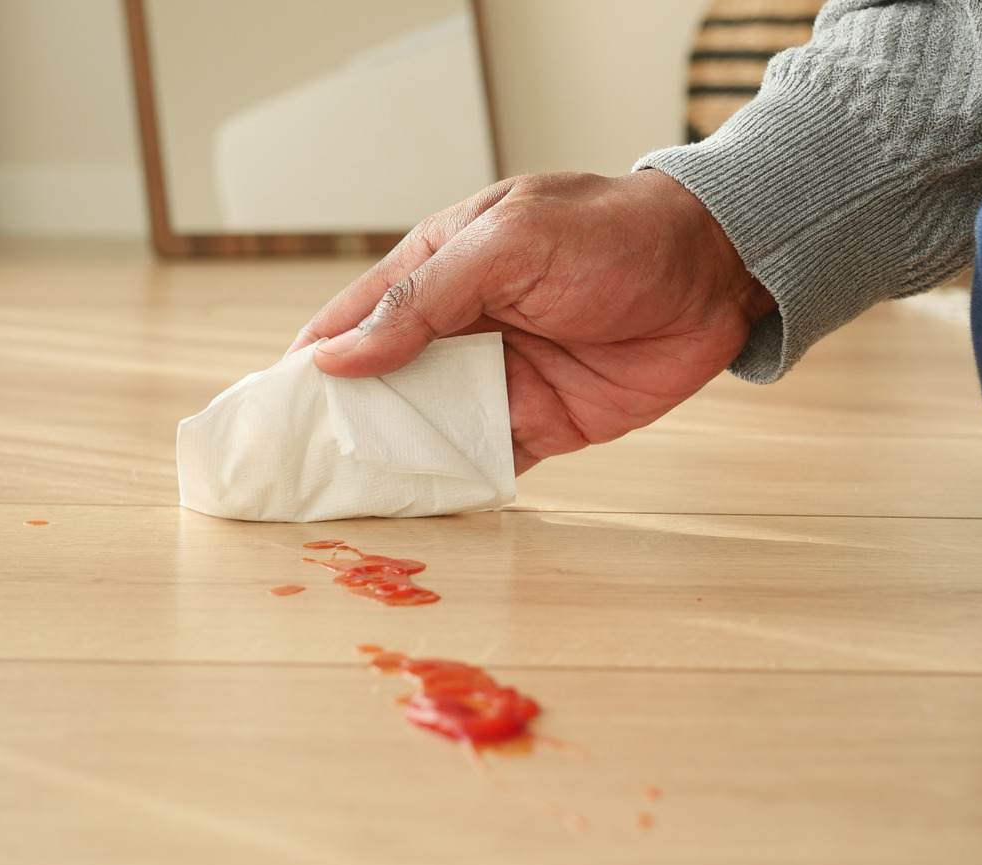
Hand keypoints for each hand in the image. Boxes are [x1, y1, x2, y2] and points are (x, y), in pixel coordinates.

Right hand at [286, 169, 775, 473]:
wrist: (716, 274)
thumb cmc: (613, 236)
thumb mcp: (509, 245)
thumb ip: (426, 301)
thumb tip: (342, 356)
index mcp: (439, 268)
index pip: (354, 321)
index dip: (309, 364)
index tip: (264, 411)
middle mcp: (460, 328)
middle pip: (380, 385)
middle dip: (340, 425)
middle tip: (292, 476)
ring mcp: (498, 379)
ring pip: (425, 429)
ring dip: (390, 462)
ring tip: (341, 505)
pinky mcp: (540, 424)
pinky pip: (481, 462)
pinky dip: (451, 485)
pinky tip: (415, 511)